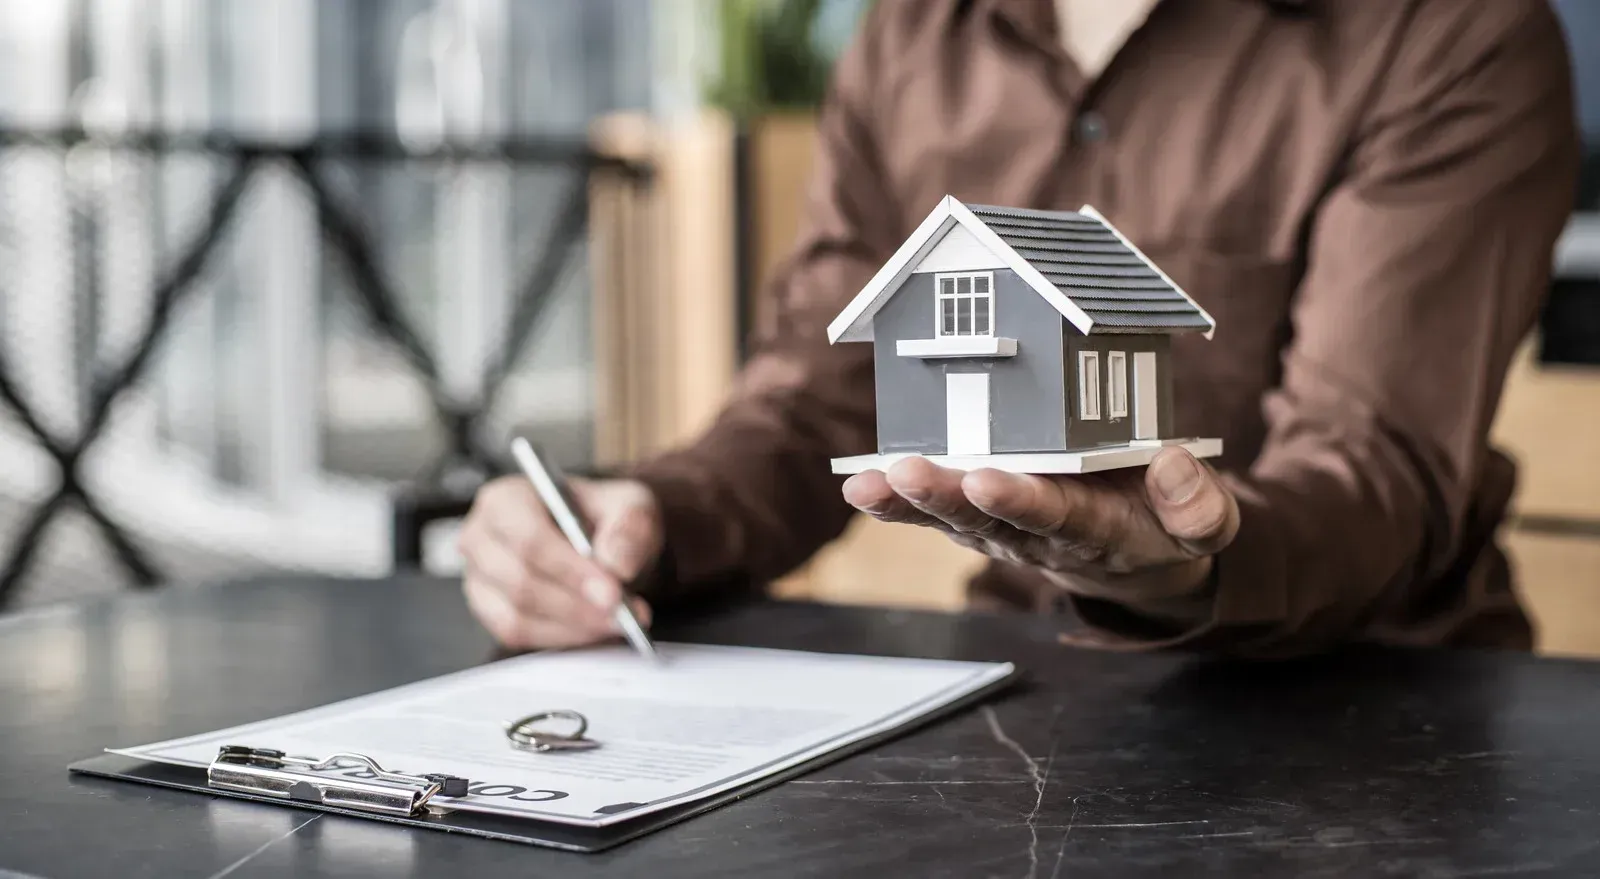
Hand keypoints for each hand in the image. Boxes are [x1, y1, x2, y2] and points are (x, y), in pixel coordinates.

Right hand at [458, 475, 662, 649]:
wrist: (595, 541)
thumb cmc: (602, 517)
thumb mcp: (629, 506)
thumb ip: (628, 528)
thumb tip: (616, 565)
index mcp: (506, 498)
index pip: (529, 537)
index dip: (569, 569)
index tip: (612, 592)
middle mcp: (480, 537)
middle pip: (520, 580)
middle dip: (576, 604)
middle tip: (622, 615)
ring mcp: (477, 577)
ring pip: (517, 615)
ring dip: (573, 626)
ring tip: (617, 622)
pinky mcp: (487, 611)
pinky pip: (518, 635)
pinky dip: (560, 638)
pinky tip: (592, 630)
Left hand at [840, 448, 1238, 617]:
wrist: (1137, 558)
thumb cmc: (1166, 524)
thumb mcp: (1206, 523)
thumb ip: (1200, 506)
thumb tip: (1173, 467)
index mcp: (1100, 532)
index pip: (1059, 517)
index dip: (1023, 501)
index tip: (989, 480)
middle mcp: (1042, 535)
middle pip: (989, 519)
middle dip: (946, 497)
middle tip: (907, 474)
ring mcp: (1006, 529)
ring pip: (953, 517)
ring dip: (908, 502)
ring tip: (865, 485)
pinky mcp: (984, 517)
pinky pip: (939, 511)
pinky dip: (897, 500)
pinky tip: (859, 486)